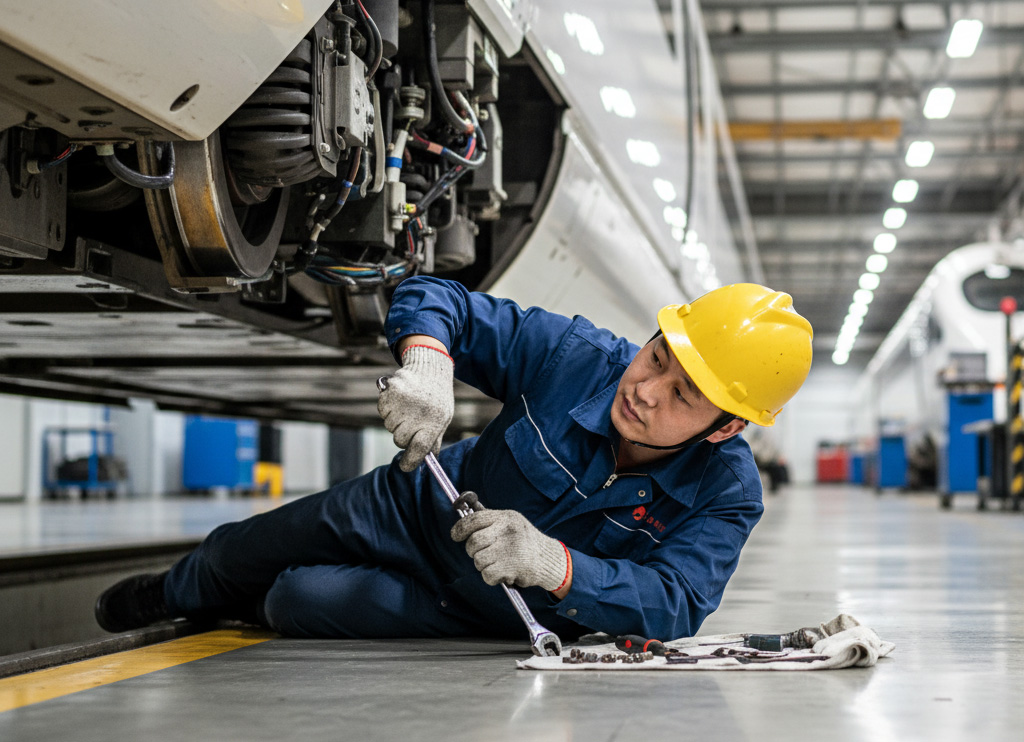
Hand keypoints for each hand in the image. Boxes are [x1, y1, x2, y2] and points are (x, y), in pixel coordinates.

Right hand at [377, 343, 453, 471]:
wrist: (429, 369)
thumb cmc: (437, 399)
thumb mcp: (442, 420)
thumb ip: (433, 442)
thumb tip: (423, 465)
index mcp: (434, 421)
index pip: (419, 448)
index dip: (410, 461)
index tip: (405, 466)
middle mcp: (418, 412)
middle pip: (399, 440)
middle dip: (404, 436)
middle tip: (412, 423)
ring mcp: (402, 402)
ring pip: (389, 426)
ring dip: (396, 422)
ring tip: (408, 408)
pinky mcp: (389, 392)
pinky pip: (382, 412)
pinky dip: (388, 409)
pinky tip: (400, 401)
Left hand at [451, 509, 569, 591]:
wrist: (549, 559)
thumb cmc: (525, 541)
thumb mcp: (511, 523)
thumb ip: (490, 520)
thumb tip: (464, 517)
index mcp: (506, 517)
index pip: (475, 519)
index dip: (460, 528)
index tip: (455, 535)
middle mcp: (508, 530)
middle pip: (473, 542)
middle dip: (472, 551)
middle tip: (482, 553)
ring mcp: (510, 549)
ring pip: (478, 560)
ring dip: (483, 565)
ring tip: (497, 563)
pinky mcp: (512, 567)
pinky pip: (487, 574)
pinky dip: (491, 577)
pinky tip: (502, 573)